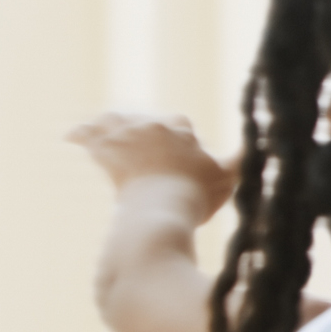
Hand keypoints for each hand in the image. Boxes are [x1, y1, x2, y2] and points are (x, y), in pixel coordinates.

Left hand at [68, 112, 234, 216]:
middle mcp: (153, 123)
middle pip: (143, 120)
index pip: (177, 123)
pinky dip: (78, 134)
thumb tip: (260, 145)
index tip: (172, 147)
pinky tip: (70, 137)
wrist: (161, 211)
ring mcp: (126, 134)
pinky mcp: (103, 148)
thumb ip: (240, 159)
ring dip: (106, 125)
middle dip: (139, 130)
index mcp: (183, 126)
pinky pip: (85, 134)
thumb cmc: (196, 197)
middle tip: (132, 144)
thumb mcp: (226, 178)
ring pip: (112, 121)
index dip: (173, 136)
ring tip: (99, 131)